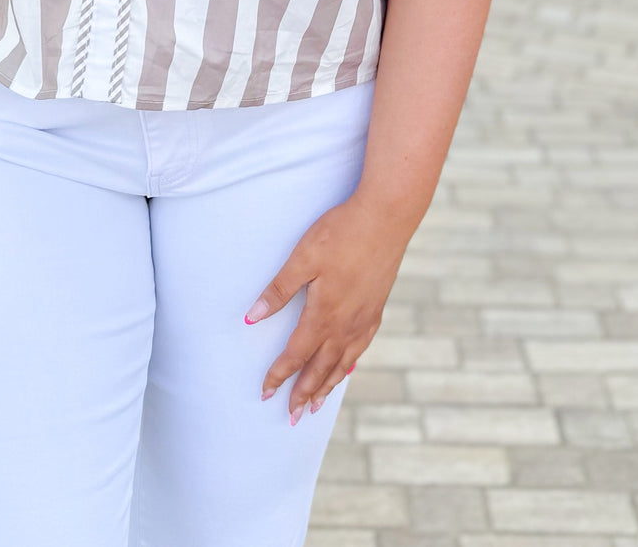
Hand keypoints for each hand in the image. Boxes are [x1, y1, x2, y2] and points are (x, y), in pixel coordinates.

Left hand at [244, 195, 409, 423]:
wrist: (385, 219)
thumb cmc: (340, 234)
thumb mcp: (303, 258)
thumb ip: (279, 290)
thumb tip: (251, 317)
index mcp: (323, 315)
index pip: (295, 355)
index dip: (279, 375)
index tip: (265, 393)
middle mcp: (345, 325)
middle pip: (320, 368)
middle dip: (304, 393)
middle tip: (292, 416)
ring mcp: (364, 319)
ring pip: (342, 363)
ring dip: (327, 385)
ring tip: (317, 405)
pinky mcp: (377, 309)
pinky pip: (360, 347)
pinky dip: (349, 363)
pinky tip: (346, 366)